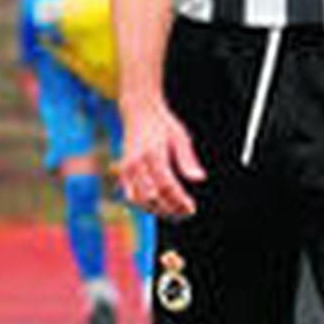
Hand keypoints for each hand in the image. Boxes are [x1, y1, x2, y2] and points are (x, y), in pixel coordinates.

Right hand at [118, 96, 205, 218]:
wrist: (139, 111)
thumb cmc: (163, 124)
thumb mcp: (180, 137)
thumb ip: (188, 159)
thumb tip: (200, 179)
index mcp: (153, 154)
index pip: (167, 185)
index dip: (179, 200)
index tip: (191, 208)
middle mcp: (137, 163)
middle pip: (154, 196)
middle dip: (171, 208)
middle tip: (186, 211)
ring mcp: (127, 168)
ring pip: (140, 200)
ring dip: (158, 209)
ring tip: (175, 212)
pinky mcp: (123, 171)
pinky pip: (131, 196)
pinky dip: (144, 205)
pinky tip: (159, 207)